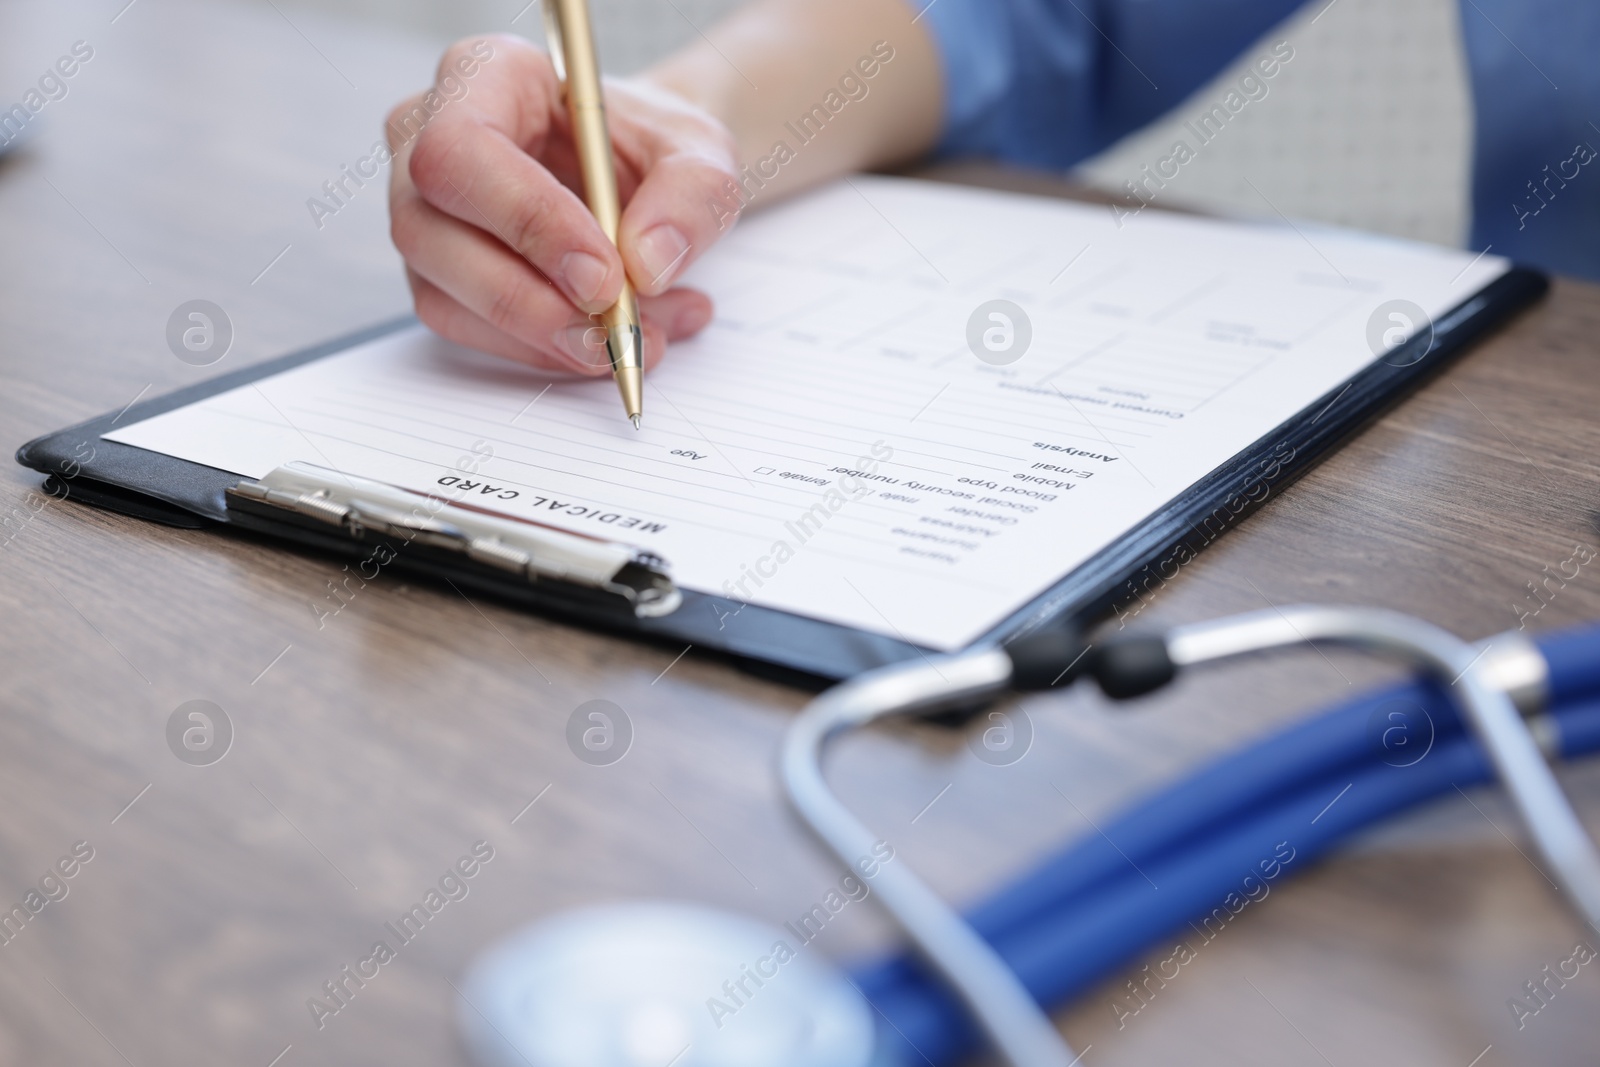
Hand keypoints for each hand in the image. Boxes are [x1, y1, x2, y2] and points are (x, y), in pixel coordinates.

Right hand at [386, 35, 739, 374]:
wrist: (649, 181)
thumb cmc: (656, 149)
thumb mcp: (701, 153)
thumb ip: (691, 196)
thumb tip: (646, 263)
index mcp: (484, 74)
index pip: (462, 149)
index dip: (526, 221)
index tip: (603, 277)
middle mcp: (425, 138)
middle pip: (431, 231)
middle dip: (532, 302)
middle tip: (619, 335)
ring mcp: (422, 212)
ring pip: (445, 297)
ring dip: (546, 339)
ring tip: (641, 339)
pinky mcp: (438, 275)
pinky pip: (470, 333)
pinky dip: (546, 352)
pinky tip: (614, 343)